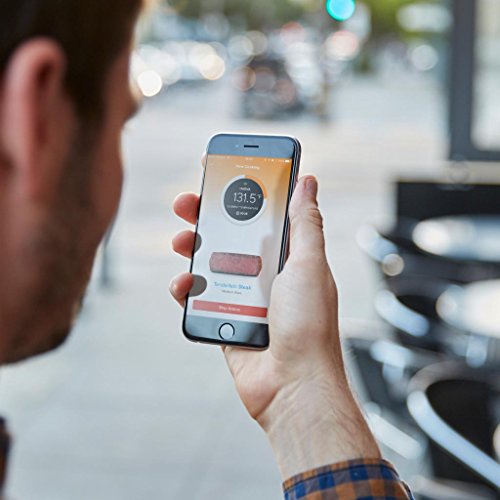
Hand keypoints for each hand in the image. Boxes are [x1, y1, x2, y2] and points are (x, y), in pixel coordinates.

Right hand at [171, 175, 379, 478]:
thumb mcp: (309, 264)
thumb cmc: (309, 326)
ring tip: (181, 241)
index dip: (242, 193)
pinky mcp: (226, 320)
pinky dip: (187, 290)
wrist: (294, 385)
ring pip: (210, 264)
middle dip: (207, 217)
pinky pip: (200, 299)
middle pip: (230, 236)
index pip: (262, 216)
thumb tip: (309, 184)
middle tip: (187, 203)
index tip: (220, 173)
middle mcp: (266, 274)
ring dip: (192, 249)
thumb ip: (304, 223)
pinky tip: (183, 284)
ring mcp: (244, 297)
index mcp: (288, 257)